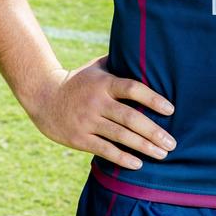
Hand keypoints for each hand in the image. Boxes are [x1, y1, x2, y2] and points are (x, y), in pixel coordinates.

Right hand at [28, 55, 175, 169]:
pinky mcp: (80, 139)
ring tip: (162, 154)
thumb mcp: (97, 67)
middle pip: (130, 118)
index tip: (170, 109)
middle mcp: (97, 102)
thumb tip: (146, 52)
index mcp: (104, 83)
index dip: (152, 99)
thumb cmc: (78, 80)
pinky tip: (138, 164)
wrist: (43, 96)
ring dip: (143, 147)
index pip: (132, 89)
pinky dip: (122, 158)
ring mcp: (88, 121)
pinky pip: (104, 150)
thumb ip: (119, 62)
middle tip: (172, 142)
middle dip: (153, 131)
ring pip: (120, 137)